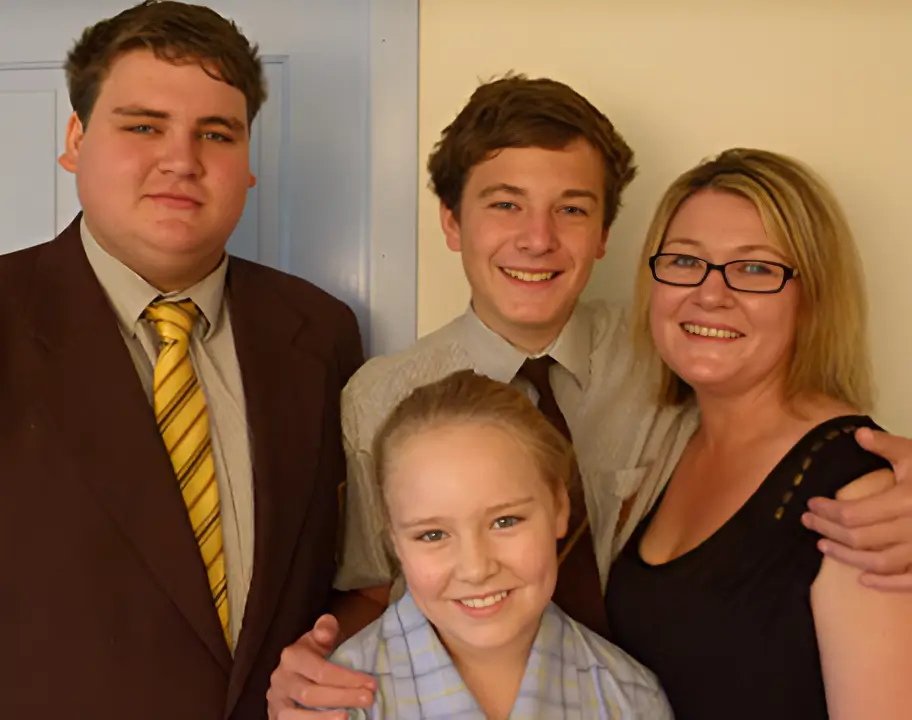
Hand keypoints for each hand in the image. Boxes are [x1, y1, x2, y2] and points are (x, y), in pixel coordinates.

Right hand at [267, 614, 375, 718]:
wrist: (292, 674)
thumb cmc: (313, 656)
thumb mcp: (319, 638)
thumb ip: (326, 629)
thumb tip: (325, 632)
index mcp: (291, 657)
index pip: (320, 671)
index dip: (347, 678)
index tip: (371, 684)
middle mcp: (280, 680)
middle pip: (310, 694)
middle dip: (342, 698)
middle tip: (368, 699)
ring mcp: (276, 703)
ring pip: (294, 717)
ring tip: (347, 718)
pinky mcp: (276, 719)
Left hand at [802, 427, 911, 590]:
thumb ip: (887, 445)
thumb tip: (858, 434)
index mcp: (907, 500)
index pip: (853, 513)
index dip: (827, 511)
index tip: (810, 505)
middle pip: (859, 538)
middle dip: (828, 530)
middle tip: (807, 522)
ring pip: (879, 562)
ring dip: (847, 557)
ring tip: (823, 546)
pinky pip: (909, 581)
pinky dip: (886, 584)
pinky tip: (863, 580)